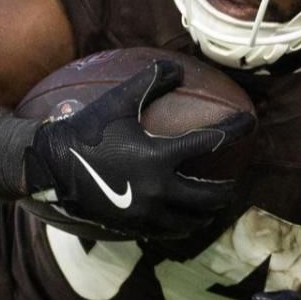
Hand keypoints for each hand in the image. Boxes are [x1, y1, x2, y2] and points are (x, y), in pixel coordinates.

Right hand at [6, 59, 251, 240]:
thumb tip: (178, 68)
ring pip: (193, 220)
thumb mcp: (116, 101)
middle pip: (211, 196)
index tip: (250, 124)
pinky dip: (184, 223)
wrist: (50, 169)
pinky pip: (170, 231)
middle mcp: (158, 190)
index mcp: (158, 157)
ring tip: (214, 201)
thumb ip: (150, 82)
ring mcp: (147, 214)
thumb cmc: (85, 131)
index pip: (211, 143)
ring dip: (209, 211)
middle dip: (229, 189)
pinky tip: (185, 215)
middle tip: (236, 180)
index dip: (235, 130)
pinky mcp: (135, 227)